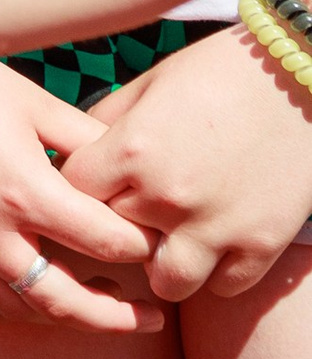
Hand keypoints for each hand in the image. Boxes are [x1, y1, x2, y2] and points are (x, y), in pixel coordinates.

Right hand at [0, 59, 162, 332]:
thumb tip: (132, 170)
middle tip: (151, 320)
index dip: (141, 248)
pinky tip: (28, 302)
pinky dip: (5, 311)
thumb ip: (88, 142)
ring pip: (18, 310)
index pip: (104, 242)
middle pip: (65, 301)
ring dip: (63, 316)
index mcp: (25, 191)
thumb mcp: (36, 103)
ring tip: (94, 307)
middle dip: (116, 317)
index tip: (157, 245)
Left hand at [58, 23, 311, 299]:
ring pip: (165, 283)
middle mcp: (169, 196)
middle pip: (113, 237)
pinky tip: (218, 239)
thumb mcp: (151, 83)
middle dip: (118, 222)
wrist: (300, 74)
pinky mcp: (261, 245)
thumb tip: (69, 156)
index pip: (73, 192)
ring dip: (164, 263)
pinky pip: (221, 287)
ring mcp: (218, 227)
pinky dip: (216, 270)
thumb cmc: (221, 70)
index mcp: (133, 149)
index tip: (96, 179)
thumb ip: (105, 122)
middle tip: (138, 204)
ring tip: (174, 235)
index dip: (81, 186)